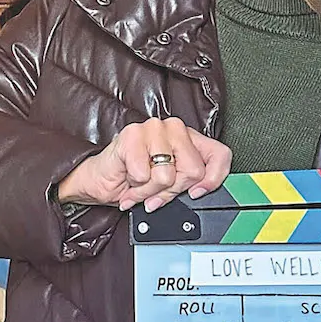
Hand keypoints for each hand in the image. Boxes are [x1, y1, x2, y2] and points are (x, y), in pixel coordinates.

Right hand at [57, 118, 231, 213]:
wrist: (100, 181)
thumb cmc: (134, 181)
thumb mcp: (169, 187)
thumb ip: (188, 185)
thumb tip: (199, 192)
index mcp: (189, 139)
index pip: (220, 154)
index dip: (214, 178)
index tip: (198, 193)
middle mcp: (175, 129)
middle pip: (193, 170)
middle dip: (171, 190)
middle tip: (154, 191)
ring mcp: (154, 128)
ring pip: (168, 175)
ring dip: (149, 190)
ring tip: (139, 185)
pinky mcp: (133, 135)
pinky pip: (144, 174)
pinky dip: (135, 186)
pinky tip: (128, 178)